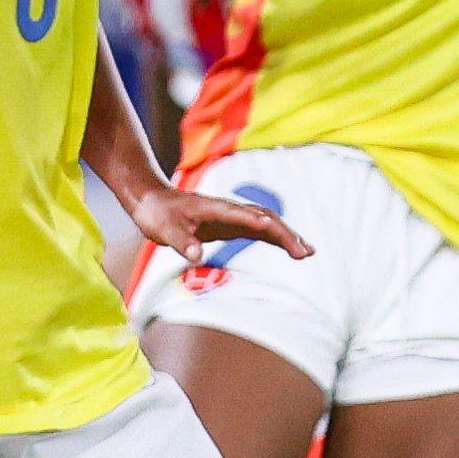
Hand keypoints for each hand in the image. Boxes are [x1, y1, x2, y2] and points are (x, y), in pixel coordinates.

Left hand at [121, 181, 309, 265]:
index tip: (289, 242)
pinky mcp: (230, 225)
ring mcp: (232, 217)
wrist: (152, 201)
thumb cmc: (158, 214)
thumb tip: (197, 256)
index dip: (273, 230)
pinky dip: (275, 238)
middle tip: (306, 253)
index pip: (251, 218)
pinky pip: (258, 230)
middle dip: (288, 235)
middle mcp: (231, 210)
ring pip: (267, 223)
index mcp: (219, 209)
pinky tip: (287, 248)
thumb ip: (182, 242)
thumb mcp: (165, 230)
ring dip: (286, 236)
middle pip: (267, 219)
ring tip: (306, 252)